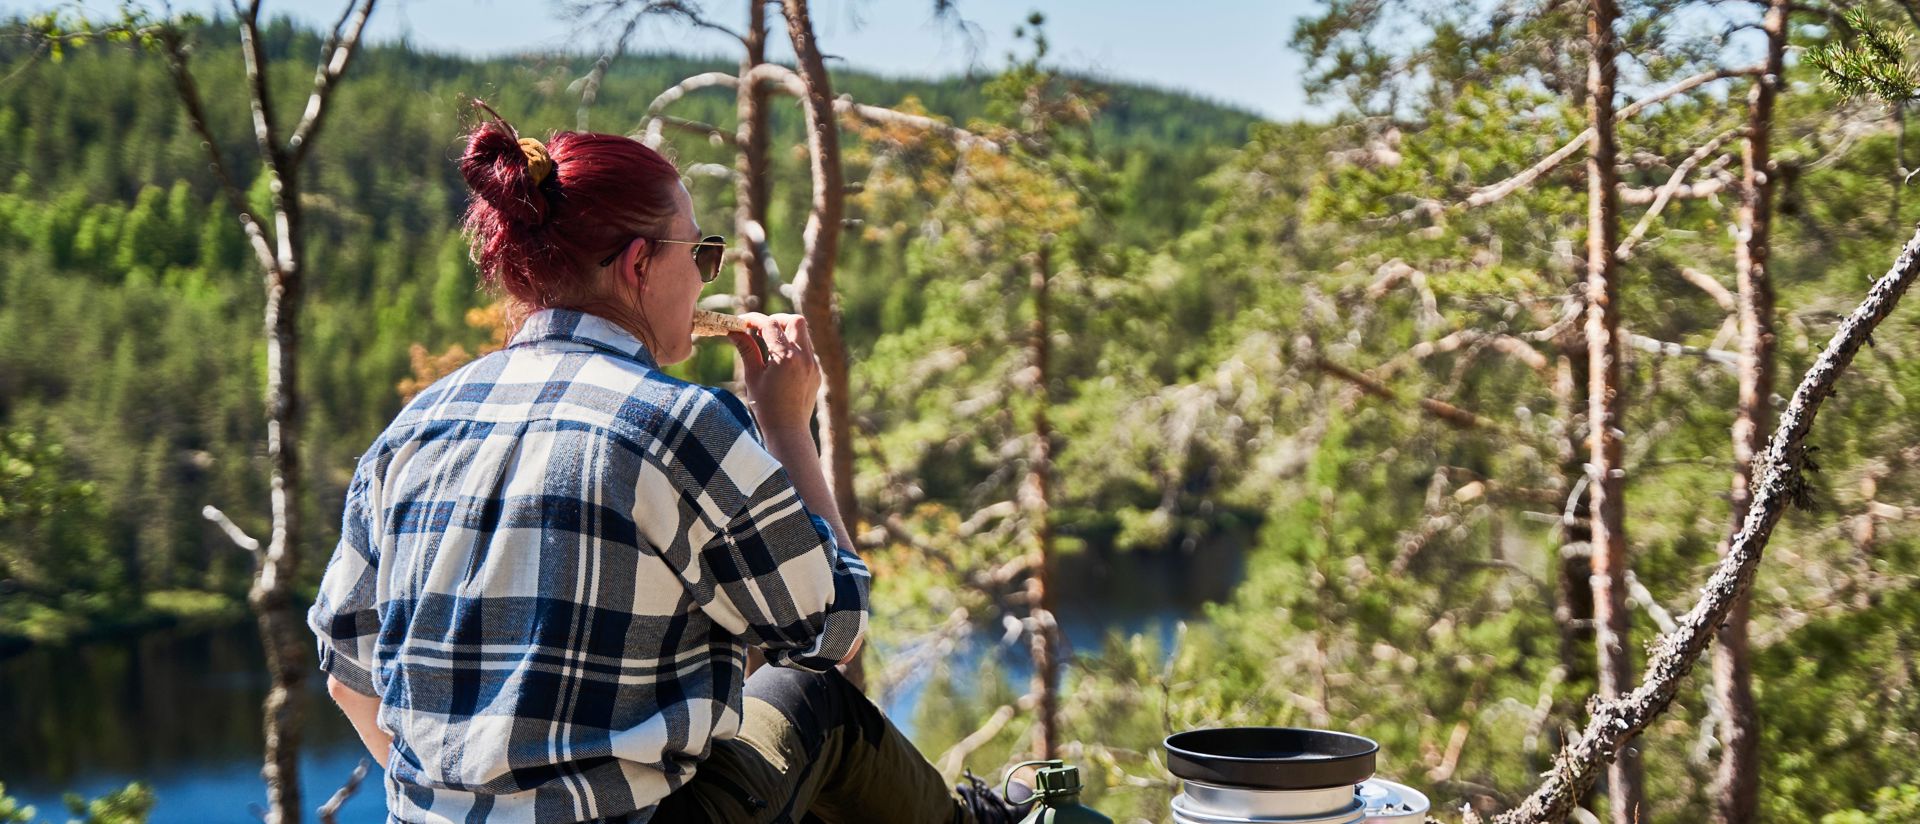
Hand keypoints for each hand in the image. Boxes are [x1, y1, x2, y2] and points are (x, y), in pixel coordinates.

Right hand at [728, 312, 819, 432]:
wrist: (788, 431)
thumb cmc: (766, 407)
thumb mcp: (752, 376)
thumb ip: (746, 350)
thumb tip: (733, 330)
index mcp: (786, 357)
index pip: (770, 325)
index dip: (754, 320)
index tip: (743, 323)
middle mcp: (804, 357)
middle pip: (796, 321)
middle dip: (777, 320)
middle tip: (761, 329)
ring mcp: (813, 365)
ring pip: (804, 334)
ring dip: (787, 333)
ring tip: (769, 345)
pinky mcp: (816, 373)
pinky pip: (807, 350)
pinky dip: (794, 347)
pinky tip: (780, 362)